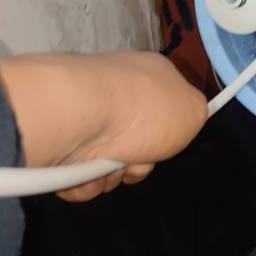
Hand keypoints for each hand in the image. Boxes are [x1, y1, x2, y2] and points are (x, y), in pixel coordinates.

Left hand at [0, 52, 207, 200]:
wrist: (81, 115)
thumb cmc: (144, 109)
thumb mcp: (194, 110)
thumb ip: (195, 114)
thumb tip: (184, 119)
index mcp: (150, 75)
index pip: (167, 108)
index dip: (171, 133)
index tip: (168, 143)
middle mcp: (117, 92)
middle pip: (139, 144)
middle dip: (140, 163)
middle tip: (137, 160)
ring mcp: (87, 114)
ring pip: (110, 164)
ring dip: (112, 175)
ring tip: (106, 165)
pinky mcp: (61, 139)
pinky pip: (81, 174)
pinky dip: (86, 181)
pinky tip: (86, 171)